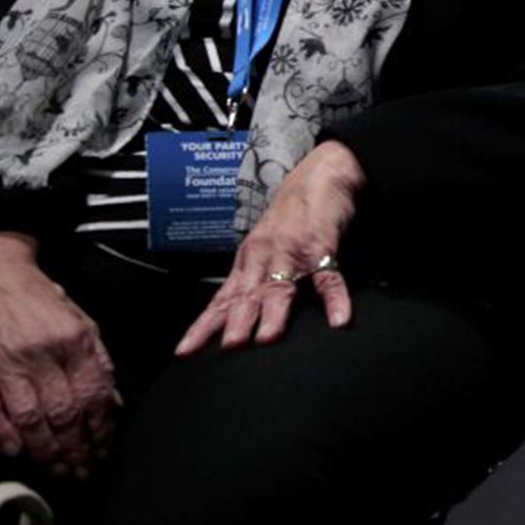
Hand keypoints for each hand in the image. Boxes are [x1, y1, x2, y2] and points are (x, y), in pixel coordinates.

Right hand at [0, 233, 115, 477]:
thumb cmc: (36, 298)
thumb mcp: (78, 320)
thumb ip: (96, 360)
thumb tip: (111, 403)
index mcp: (74, 339)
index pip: (93, 394)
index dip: (100, 429)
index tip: (103, 451)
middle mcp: (41, 353)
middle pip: (63, 413)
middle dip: (75, 449)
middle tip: (81, 471)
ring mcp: (3, 363)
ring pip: (29, 418)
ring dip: (44, 451)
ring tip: (55, 469)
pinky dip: (1, 435)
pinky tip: (14, 452)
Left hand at [176, 140, 363, 355]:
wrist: (320, 173)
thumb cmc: (292, 212)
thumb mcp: (266, 244)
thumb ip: (255, 277)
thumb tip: (242, 313)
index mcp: (248, 260)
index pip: (221, 299)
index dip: (203, 326)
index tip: (185, 351)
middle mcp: (265, 257)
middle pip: (247, 295)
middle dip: (236, 322)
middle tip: (229, 347)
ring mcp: (293, 252)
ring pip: (280, 286)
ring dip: (273, 312)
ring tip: (267, 337)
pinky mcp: (323, 247)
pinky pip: (329, 276)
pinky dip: (335, 299)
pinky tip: (339, 318)